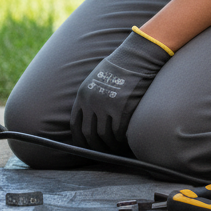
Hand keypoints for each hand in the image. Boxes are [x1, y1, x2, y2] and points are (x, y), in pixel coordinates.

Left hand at [70, 30, 170, 151]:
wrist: (135, 58)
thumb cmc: (118, 68)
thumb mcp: (96, 79)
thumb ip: (90, 98)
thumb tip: (91, 119)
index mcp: (83, 94)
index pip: (75, 125)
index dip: (80, 140)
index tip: (86, 147)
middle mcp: (91, 102)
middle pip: (88, 134)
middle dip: (95, 147)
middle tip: (103, 153)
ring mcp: (106, 106)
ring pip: (104, 136)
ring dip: (110, 146)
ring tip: (116, 149)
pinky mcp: (121, 109)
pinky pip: (118, 133)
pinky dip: (120, 141)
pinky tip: (124, 142)